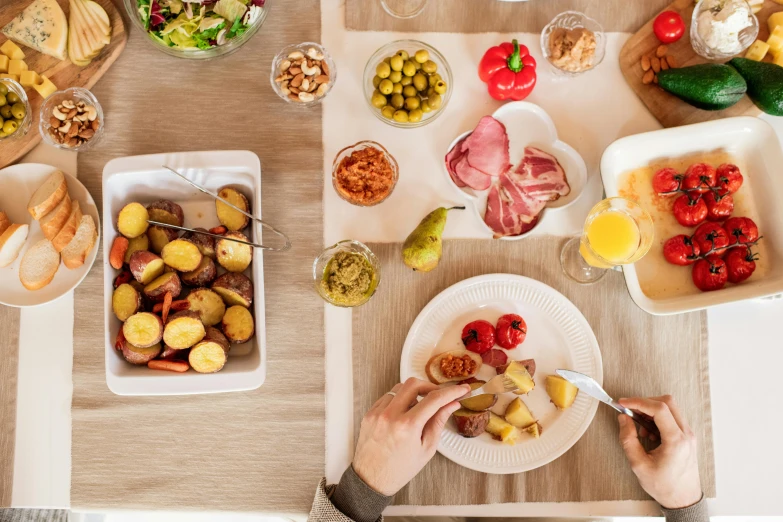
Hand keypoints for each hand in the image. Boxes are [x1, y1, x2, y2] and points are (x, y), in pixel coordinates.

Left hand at [352, 378, 469, 495]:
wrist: (372, 479)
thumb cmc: (400, 468)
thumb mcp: (426, 448)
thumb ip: (439, 422)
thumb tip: (452, 404)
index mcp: (407, 426)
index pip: (434, 399)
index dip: (451, 391)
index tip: (461, 389)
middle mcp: (390, 415)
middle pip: (414, 384)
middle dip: (430, 386)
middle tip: (439, 396)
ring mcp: (377, 413)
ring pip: (399, 387)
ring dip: (413, 393)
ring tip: (419, 409)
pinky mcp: (370, 413)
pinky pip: (388, 397)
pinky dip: (399, 400)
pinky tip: (404, 413)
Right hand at [618, 395, 701, 509]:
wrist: (683, 499)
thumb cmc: (664, 486)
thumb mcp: (639, 465)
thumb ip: (628, 439)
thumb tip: (623, 418)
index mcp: (676, 441)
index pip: (659, 409)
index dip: (638, 402)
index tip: (623, 403)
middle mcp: (686, 434)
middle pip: (667, 402)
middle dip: (645, 403)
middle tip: (630, 411)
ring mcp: (688, 435)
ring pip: (671, 408)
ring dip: (652, 411)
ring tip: (640, 427)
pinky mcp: (687, 437)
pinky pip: (673, 418)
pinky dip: (658, 419)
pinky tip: (649, 433)